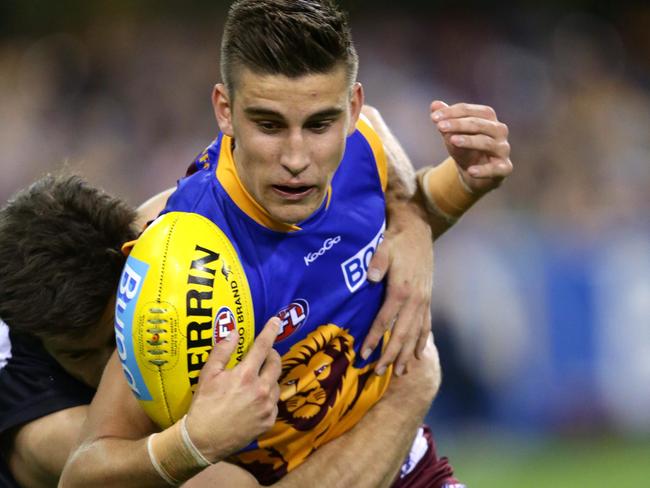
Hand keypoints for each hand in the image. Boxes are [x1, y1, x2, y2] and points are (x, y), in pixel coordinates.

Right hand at [185, 317, 281, 461]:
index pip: (263, 346)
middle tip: (263, 354)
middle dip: (272, 355)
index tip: (277, 321)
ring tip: (255, 380)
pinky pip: (274, 403)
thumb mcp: (208, 375)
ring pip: (276, 383)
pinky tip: (254, 400)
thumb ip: (222, 351)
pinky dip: (267, 397)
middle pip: (276, 363)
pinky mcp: (269, 421)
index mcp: (245, 375)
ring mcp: (267, 407)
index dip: (271, 331)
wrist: (203, 440)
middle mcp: (261, 390)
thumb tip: (234, 333)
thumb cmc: (204, 405)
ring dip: (269, 377)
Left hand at [362, 199, 432, 376]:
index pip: (385, 320)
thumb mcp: (383, 247)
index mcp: (400, 290)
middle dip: (390, 354)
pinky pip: (426, 324)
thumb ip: (376, 262)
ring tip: (399, 372)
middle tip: (379, 372)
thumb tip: (370, 278)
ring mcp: (423, 300)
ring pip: (415, 333)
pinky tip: (417, 354)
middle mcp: (415, 299)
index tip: (365, 354)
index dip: (375, 338)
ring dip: (406, 354)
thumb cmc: (396, 239)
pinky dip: (422, 341)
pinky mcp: (427, 297)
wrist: (418, 229)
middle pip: (402, 333)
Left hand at [431, 100, 512, 193]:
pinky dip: (484, 170)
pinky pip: (496, 168)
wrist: (474, 174)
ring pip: (487, 142)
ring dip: (469, 141)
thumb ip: (445, 121)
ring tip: (452, 140)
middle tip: (440, 126)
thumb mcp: (452, 135)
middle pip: (480, 124)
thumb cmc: (465, 149)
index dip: (452, 112)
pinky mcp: (504, 168)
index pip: (470, 111)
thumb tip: (434, 104)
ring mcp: (503, 149)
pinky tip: (471, 171)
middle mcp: (499, 131)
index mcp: (488, 118)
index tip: (434, 117)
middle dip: (459, 124)